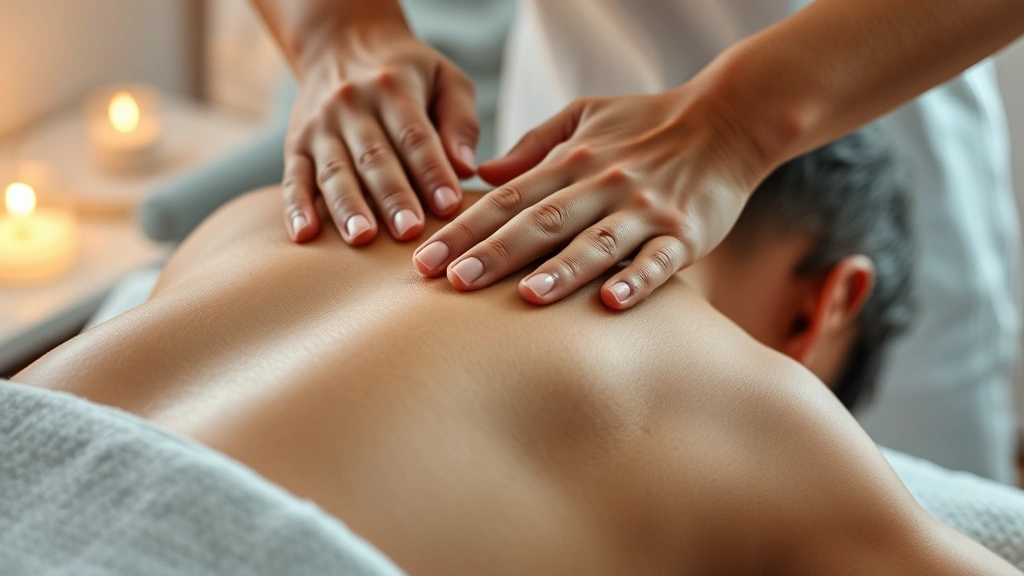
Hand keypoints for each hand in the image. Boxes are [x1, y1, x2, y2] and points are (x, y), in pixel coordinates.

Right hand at [283, 21, 477, 243]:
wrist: (343, 43)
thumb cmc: (408, 74)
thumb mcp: (446, 79)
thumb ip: (460, 121)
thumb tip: (466, 169)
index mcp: (394, 88)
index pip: (414, 135)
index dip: (432, 171)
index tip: (449, 205)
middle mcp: (351, 105)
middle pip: (373, 157)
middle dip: (392, 196)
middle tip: (409, 232)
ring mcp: (320, 126)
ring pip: (333, 170)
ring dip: (347, 206)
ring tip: (361, 238)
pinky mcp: (296, 144)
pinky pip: (294, 178)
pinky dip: (296, 207)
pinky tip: (304, 234)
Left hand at [412, 87, 770, 308]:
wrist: (728, 120)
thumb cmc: (647, 123)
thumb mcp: (584, 116)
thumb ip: (534, 146)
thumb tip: (482, 174)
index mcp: (573, 160)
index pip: (508, 198)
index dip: (464, 229)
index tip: (425, 260)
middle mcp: (603, 184)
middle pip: (540, 222)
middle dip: (494, 253)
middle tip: (451, 283)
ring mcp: (645, 210)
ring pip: (596, 241)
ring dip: (560, 270)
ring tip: (525, 297)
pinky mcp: (685, 233)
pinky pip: (659, 261)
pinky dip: (637, 280)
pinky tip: (611, 304)